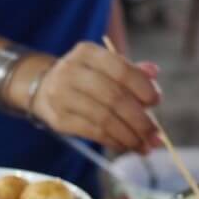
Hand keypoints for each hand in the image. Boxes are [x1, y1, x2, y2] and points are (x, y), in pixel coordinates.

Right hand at [28, 42, 161, 152]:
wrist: (43, 86)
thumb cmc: (84, 77)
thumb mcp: (104, 66)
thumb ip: (131, 70)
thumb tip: (154, 74)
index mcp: (88, 53)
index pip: (121, 70)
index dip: (142, 87)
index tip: (156, 102)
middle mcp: (72, 72)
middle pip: (114, 97)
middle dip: (139, 119)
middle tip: (155, 135)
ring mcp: (62, 96)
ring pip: (104, 118)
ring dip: (129, 135)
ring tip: (144, 146)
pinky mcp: (59, 119)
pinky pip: (93, 132)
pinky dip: (114, 141)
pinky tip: (125, 145)